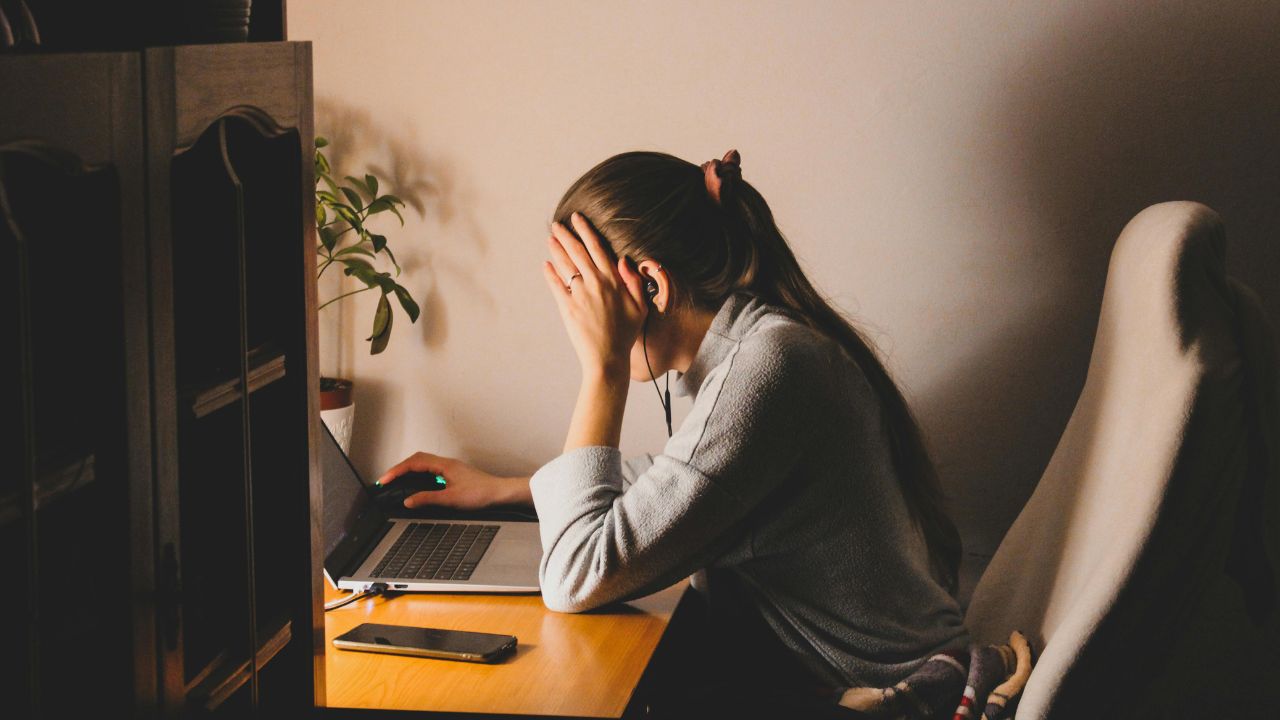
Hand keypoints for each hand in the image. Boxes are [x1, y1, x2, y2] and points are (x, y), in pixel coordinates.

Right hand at [377, 453, 528, 509]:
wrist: (500, 493)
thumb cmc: (481, 494)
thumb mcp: (451, 499)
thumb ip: (427, 498)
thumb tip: (408, 500)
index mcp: (443, 465)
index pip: (413, 463)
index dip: (396, 471)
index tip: (385, 479)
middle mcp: (446, 463)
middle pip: (416, 460)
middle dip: (399, 468)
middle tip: (387, 480)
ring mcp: (450, 468)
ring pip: (424, 463)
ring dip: (408, 470)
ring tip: (397, 480)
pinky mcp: (454, 474)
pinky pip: (430, 469)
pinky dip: (419, 474)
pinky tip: (417, 483)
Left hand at [542, 211, 647, 376]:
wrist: (608, 357)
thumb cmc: (626, 333)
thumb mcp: (641, 307)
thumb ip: (634, 282)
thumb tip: (624, 261)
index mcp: (614, 281)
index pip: (597, 248)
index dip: (586, 231)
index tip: (578, 219)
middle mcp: (595, 283)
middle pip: (577, 252)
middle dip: (566, 235)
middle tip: (557, 225)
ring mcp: (580, 295)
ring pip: (565, 265)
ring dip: (556, 250)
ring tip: (550, 238)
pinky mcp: (567, 307)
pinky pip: (556, 285)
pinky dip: (550, 274)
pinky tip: (546, 264)